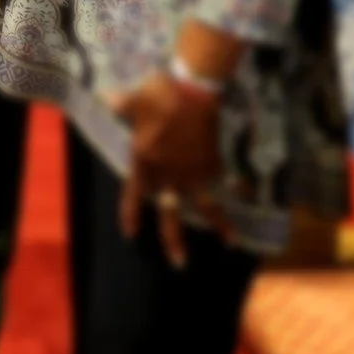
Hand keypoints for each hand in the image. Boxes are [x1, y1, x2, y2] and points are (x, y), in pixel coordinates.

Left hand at [107, 72, 227, 268]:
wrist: (193, 89)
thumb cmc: (159, 94)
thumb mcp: (133, 100)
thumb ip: (120, 105)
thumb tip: (105, 98)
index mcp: (144, 161)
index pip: (134, 195)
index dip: (131, 215)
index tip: (131, 234)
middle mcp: (169, 173)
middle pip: (170, 214)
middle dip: (173, 241)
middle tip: (179, 264)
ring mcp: (194, 171)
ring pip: (206, 207)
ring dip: (219, 226)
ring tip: (230, 243)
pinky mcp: (215, 162)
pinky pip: (226, 182)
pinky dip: (239, 190)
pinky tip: (248, 198)